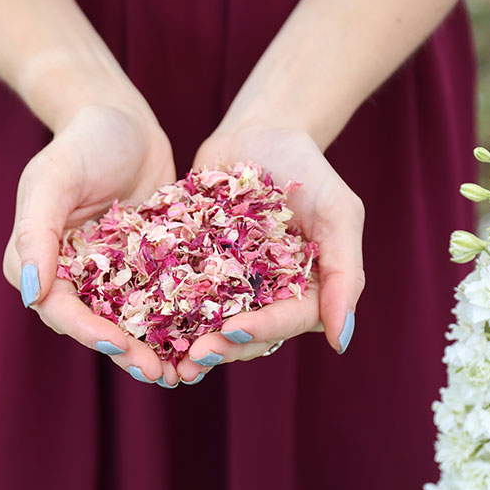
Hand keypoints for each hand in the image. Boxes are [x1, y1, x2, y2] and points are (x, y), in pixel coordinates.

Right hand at [2, 104, 181, 385]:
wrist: (124, 121)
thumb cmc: (82, 142)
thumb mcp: (52, 178)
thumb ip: (36, 232)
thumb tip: (32, 294)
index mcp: (41, 260)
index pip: (59, 308)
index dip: (87, 332)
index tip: (118, 347)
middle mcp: (74, 274)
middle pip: (95, 324)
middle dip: (125, 351)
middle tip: (159, 374)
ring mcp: (112, 272)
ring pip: (129, 320)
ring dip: (153, 347)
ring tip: (183, 372)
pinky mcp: (146, 264)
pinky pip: (160, 297)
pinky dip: (178, 319)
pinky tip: (205, 336)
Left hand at [176, 125, 365, 381]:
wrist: (259, 132)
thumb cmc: (309, 170)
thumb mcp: (339, 214)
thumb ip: (345, 274)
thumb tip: (341, 341)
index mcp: (307, 290)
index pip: (287, 320)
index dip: (261, 330)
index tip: (232, 332)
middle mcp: (269, 295)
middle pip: (248, 333)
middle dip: (223, 346)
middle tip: (193, 356)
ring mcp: (231, 284)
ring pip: (213, 324)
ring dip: (192, 340)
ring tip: (169, 353)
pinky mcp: (199, 267)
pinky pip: (183, 294)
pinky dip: (166, 311)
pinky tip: (144, 321)